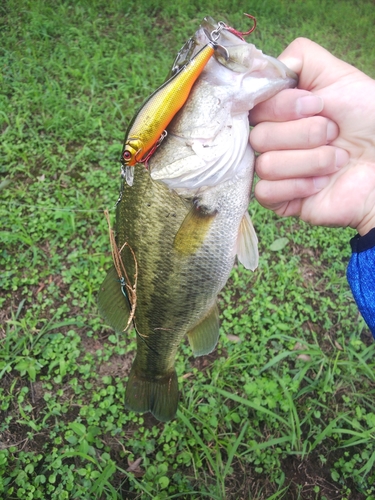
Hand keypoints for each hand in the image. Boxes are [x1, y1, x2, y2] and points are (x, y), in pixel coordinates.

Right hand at [249, 37, 374, 235]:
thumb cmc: (370, 121)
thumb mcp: (340, 76)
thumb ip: (300, 58)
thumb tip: (262, 69)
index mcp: (282, 111)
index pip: (255, 106)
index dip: (282, 106)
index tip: (317, 105)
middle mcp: (275, 140)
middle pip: (258, 137)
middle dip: (305, 134)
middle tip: (334, 134)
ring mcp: (277, 171)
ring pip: (265, 165)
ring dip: (310, 162)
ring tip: (337, 160)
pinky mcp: (281, 200)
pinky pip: (265, 192)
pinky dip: (297, 186)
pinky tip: (321, 184)